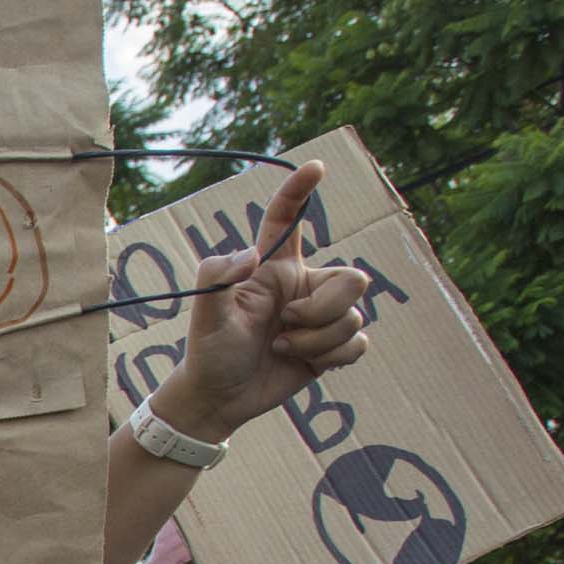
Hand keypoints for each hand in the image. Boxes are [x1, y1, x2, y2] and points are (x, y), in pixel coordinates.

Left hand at [152, 161, 373, 441]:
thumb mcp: (204, 314)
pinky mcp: (332, 346)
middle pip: (353, 278)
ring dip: (318, 340)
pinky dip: (331, 357)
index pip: (287, 219)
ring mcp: (320, 315)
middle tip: (285, 324)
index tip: (316, 167)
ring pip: (354, 316)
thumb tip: (250, 255)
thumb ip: (217, 276)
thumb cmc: (210, 350)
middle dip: (324, 308)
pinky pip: (359, 344)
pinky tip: (303, 362)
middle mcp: (303, 286)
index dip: (300, 191)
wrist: (219, 396)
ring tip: (281, 348)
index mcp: (274, 268)